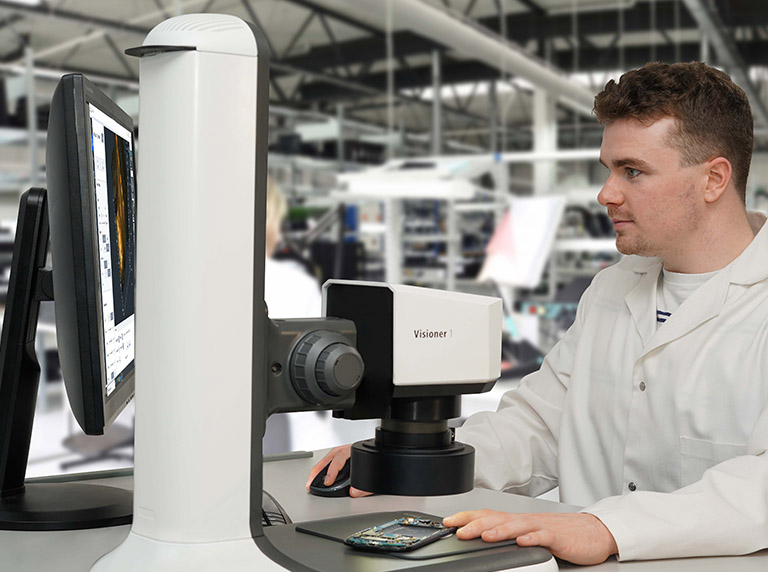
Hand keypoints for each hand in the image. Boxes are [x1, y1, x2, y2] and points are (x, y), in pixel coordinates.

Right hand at [304, 445, 371, 497]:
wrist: (382, 454)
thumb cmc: (377, 461)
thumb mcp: (374, 472)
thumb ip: (366, 485)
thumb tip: (354, 492)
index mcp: (353, 450)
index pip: (339, 459)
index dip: (332, 471)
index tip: (327, 482)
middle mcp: (347, 450)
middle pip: (328, 459)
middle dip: (317, 472)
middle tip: (310, 484)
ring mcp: (343, 451)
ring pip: (327, 460)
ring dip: (318, 471)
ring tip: (311, 482)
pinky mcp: (342, 456)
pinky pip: (329, 462)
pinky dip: (322, 470)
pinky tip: (319, 477)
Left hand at [443, 510, 617, 565]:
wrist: (592, 532)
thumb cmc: (560, 534)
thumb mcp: (530, 534)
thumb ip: (510, 536)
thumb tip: (484, 540)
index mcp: (517, 521)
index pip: (487, 515)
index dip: (467, 517)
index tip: (448, 522)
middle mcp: (526, 521)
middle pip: (498, 519)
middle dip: (476, 524)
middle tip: (458, 530)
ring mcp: (541, 527)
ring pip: (517, 526)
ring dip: (500, 530)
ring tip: (484, 535)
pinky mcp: (557, 537)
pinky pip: (543, 537)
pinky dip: (532, 539)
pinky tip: (522, 542)